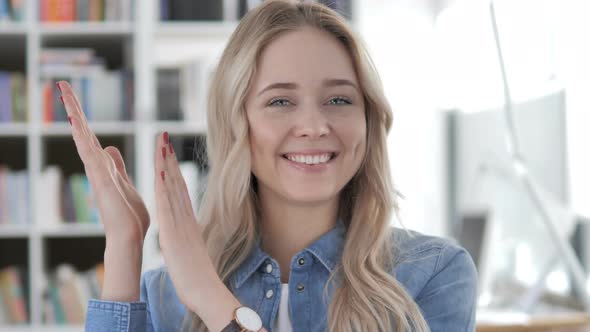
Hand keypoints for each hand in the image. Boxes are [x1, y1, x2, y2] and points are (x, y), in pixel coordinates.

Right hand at [58, 81, 149, 299]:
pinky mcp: (102, 181)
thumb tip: (109, 148)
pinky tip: (76, 123)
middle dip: (74, 108)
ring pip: (83, 139)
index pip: (91, 135)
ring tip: (65, 94)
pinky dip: (82, 140)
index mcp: (105, 165)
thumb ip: (117, 165)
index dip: (82, 115)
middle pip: (83, 132)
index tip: (72, 95)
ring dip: (75, 116)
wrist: (129, 237)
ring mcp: (98, 173)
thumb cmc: (129, 215)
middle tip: (62, 84)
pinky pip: (91, 156)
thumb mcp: (125, 182)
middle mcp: (98, 166)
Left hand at [155, 132, 243, 330]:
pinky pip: (169, 206)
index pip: (178, 189)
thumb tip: (182, 229)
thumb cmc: (197, 275)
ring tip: (161, 143)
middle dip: (168, 158)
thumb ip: (185, 235)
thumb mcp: (190, 249)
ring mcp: (181, 223)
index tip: (166, 151)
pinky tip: (161, 172)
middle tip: (163, 135)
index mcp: (187, 220)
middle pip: (176, 182)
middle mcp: (185, 217)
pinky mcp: (174, 233)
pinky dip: (165, 188)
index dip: (172, 168)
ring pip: (172, 188)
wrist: (206, 290)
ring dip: (166, 164)